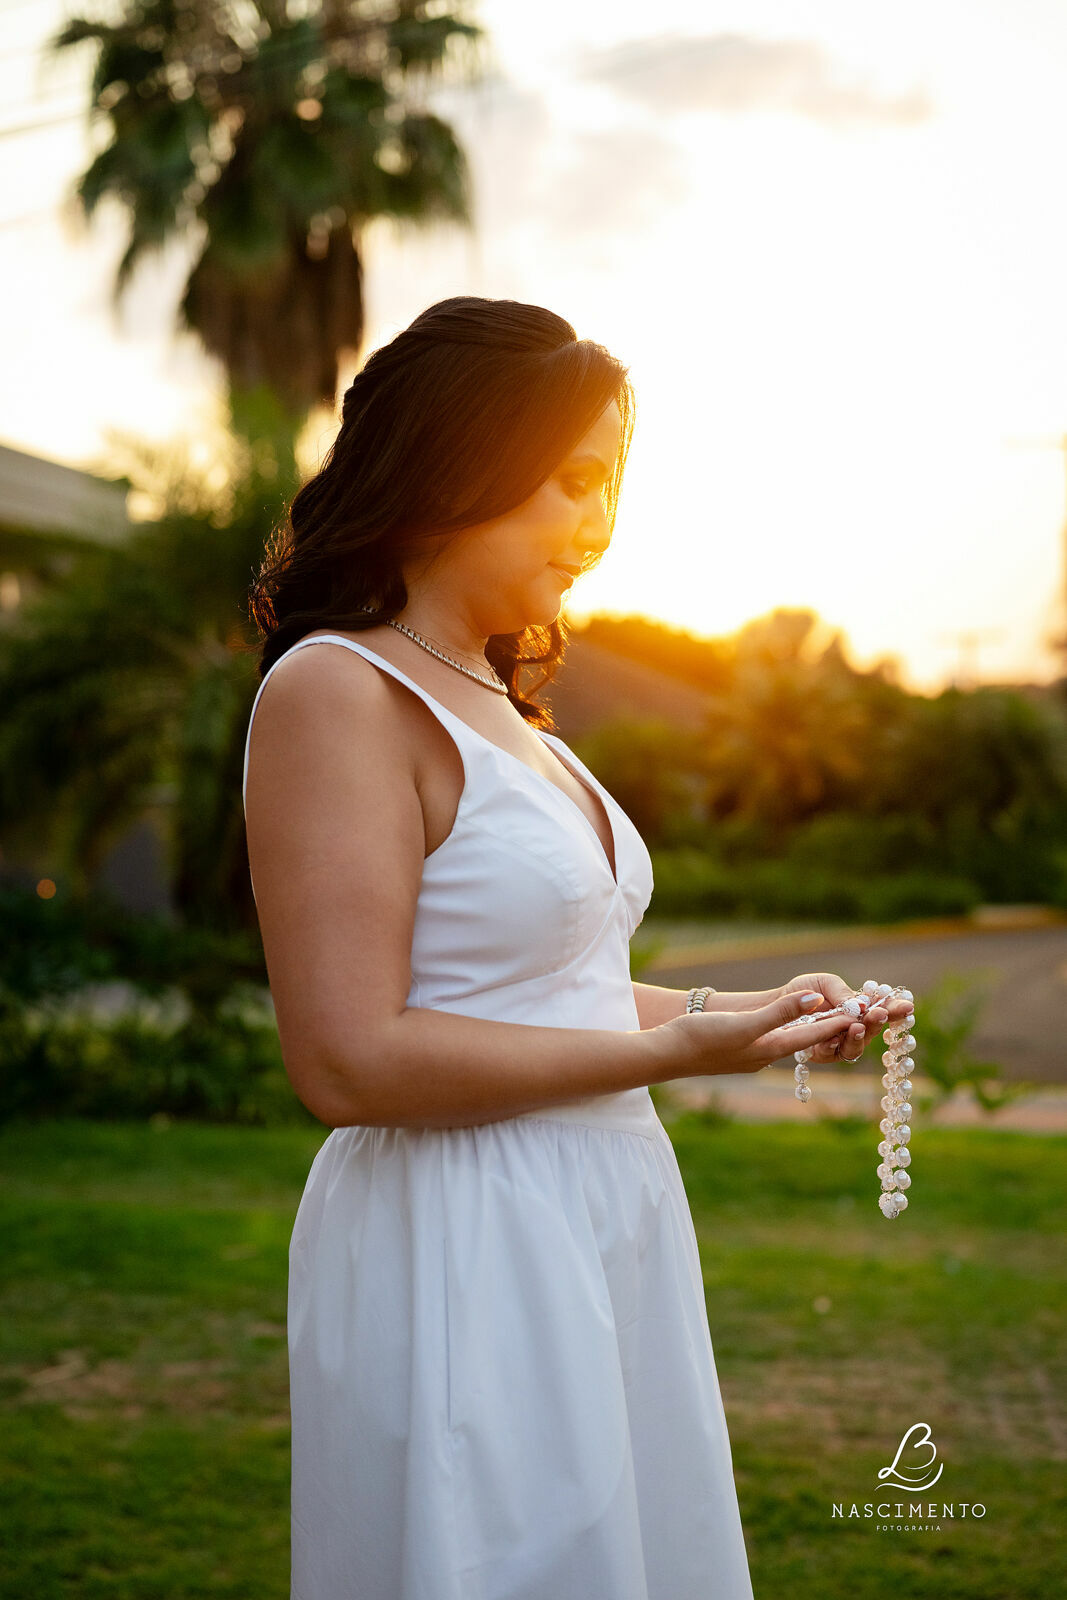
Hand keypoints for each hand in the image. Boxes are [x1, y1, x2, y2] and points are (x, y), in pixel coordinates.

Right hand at [657, 987, 860, 1078]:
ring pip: (791, 1041)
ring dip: (813, 1030)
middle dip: (832, 1029)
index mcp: (769, 1049)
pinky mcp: (736, 1050)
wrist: (664, 1055)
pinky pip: (773, 1041)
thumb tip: (816, 1001)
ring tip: (833, 1019)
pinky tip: (788, 1026)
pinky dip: (789, 1031)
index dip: (839, 1022)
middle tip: (858, 1017)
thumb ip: (780, 1013)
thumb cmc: (700, 1039)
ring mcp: (750, 1055)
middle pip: (807, 1041)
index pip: (812, 1035)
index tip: (864, 1013)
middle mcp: (765, 1055)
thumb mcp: (744, 1024)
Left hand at [777, 972, 913, 1064]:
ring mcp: (839, 1042)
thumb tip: (861, 1004)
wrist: (776, 1003)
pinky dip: (835, 1046)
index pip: (882, 1009)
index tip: (907, 1005)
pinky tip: (833, 1038)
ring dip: (860, 1036)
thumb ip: (842, 992)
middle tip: (880, 1014)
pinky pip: (833, 1054)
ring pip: (857, 1046)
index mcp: (858, 1008)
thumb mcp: (823, 983)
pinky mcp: (822, 1053)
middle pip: (873, 1030)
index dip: (896, 1009)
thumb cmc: (803, 991)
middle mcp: (853, 1027)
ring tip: (858, 1027)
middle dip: (878, 1022)